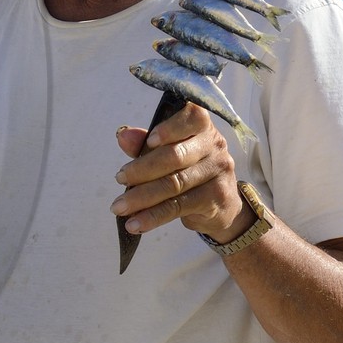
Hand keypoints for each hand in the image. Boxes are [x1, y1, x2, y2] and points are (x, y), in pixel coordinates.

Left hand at [112, 103, 251, 243]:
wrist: (223, 204)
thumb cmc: (189, 169)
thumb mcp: (169, 152)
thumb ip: (145, 144)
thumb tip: (123, 135)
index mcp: (201, 127)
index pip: (191, 118)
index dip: (170, 129)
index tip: (149, 141)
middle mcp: (214, 147)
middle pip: (175, 156)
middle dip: (142, 169)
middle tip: (119, 178)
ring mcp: (218, 172)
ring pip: (174, 184)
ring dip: (141, 197)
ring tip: (118, 207)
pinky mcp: (216, 198)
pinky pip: (178, 207)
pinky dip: (152, 216)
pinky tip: (135, 223)